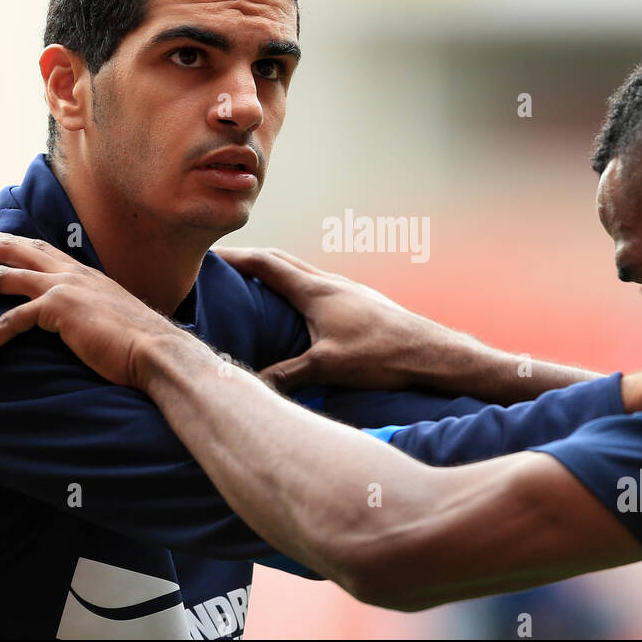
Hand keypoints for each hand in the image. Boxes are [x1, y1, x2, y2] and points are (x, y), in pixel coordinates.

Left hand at [0, 230, 174, 389]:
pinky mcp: (57, 310)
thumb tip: (81, 324)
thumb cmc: (138, 346)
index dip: (1, 239)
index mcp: (81, 272)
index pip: (33, 245)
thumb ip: (90, 313)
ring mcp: (63, 287)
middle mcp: (69, 272)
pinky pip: (8, 323)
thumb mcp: (111, 320)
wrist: (158, 352)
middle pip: (7, 249)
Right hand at [215, 246, 467, 392]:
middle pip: (282, 261)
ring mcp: (348, 289)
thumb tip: (249, 385)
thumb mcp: (327, 367)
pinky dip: (297, 286)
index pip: (266, 264)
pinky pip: (319, 285)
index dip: (235, 258)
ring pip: (302, 271)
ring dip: (276, 271)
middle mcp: (331, 283)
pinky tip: (300, 306)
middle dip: (250, 260)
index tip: (209, 256)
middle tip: (222, 266)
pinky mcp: (361, 302)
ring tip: (254, 283)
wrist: (432, 353)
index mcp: (316, 291)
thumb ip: (286, 375)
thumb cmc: (382, 355)